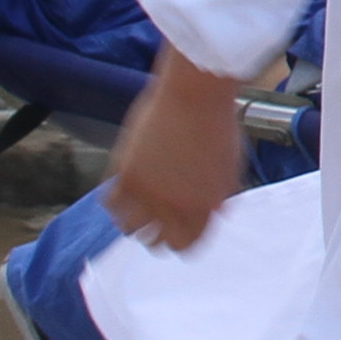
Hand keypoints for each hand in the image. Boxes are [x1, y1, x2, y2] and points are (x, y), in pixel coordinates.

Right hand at [104, 49, 252, 252]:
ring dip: (132, 218)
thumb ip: (220, 195)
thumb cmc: (217, 122)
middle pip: (155, 244)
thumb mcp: (230, 167)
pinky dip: (114, 199)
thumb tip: (216, 214)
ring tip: (136, 204)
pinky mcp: (126, 175)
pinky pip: (110, 203)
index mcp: (206, 209)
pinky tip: (122, 187)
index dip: (181, 237)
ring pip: (129, 229)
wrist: (196, 93)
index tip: (176, 227)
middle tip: (153, 216)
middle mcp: (176, 208)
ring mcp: (149, 193)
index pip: (186, 246)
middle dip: (156, 231)